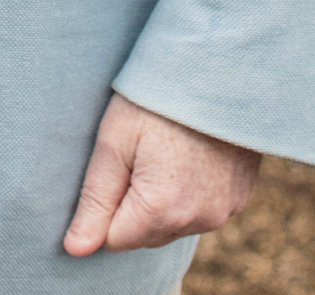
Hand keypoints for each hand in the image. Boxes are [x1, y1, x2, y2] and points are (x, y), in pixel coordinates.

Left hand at [64, 96, 258, 254]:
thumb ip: (95, 199)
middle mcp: (197, 220)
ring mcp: (224, 210)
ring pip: (174, 223)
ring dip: (162, 199)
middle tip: (139, 149)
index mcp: (162, 209)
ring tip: (165, 147)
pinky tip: (189, 152)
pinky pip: (201, 209)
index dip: (105, 204)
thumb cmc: (158, 96)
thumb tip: (75, 249)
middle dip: (133, 202)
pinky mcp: (240, 197)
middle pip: (146, 234)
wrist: (218, 66)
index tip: (114, 163)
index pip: (114, 239)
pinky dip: (190, 190)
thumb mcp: (115, 139)